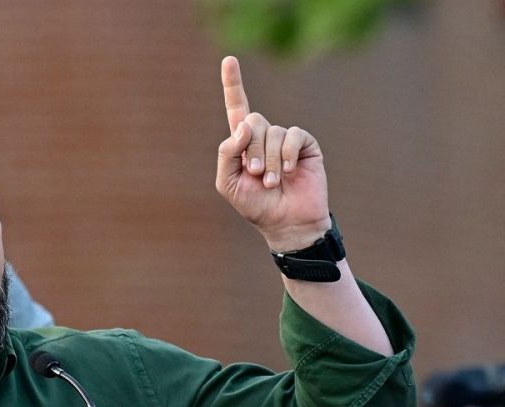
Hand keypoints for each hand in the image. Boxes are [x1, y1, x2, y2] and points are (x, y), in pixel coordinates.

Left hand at [215, 56, 331, 251]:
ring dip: (269, 159)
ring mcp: (286, 139)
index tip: (229, 60)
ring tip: (272, 181)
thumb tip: (242, 126)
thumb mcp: (228, 183)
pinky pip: (293, 135)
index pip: (237, 108)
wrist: (285, 222)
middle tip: (256, 173)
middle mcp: (264, 136)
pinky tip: (288, 172)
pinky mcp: (305, 144)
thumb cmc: (255, 204)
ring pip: (272, 132)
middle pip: (252, 120)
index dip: (233, 84)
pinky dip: (286, 154)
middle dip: (251, 149)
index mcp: (243, 144)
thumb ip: (227, 154)